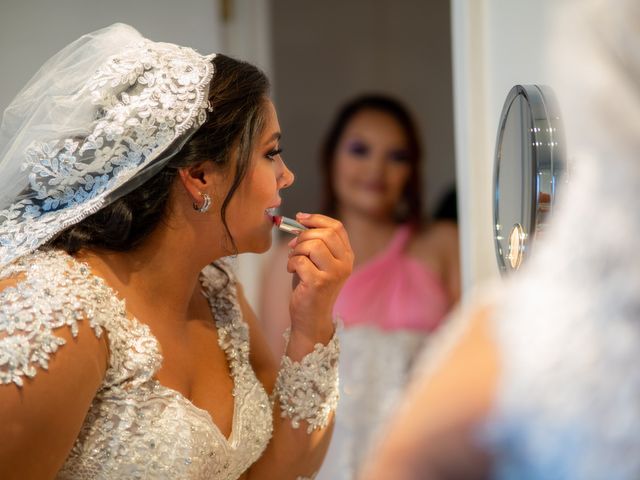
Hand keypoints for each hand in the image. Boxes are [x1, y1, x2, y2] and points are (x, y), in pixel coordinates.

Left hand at [286, 213, 352, 352]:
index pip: (337, 227)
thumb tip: (301, 219)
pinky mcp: (319, 283)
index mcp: (347, 256)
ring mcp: (334, 274)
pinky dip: (291, 263)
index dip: (317, 219)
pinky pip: (300, 261)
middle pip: (325, 233)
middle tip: (293, 246)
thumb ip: (316, 242)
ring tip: (293, 260)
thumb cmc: (311, 287)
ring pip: (312, 246)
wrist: (311, 318)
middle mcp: (345, 264)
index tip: (300, 218)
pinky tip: (291, 271)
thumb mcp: (318, 261)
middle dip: (303, 235)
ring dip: (296, 250)